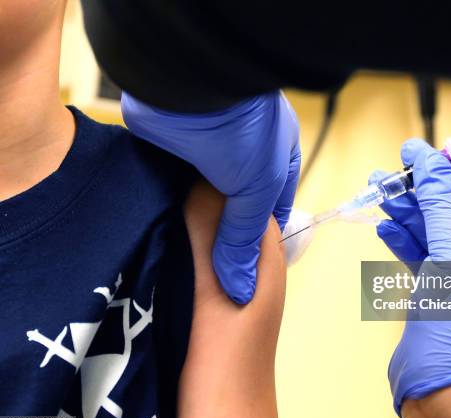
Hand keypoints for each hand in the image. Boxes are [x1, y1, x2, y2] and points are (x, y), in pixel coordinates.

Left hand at [122, 91, 299, 303]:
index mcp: (277, 156)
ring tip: (185, 262)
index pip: (274, 207)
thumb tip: (240, 290)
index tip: (248, 269)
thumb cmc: (244, 132)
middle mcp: (243, 153)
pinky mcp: (172, 149)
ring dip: (194, 222)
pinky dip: (169, 207)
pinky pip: (172, 186)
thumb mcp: (257, 189)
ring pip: (202, 197)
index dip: (264, 239)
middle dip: (224, 233)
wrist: (188, 83)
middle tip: (212, 273)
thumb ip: (245, 239)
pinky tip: (164, 234)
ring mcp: (206, 150)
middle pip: (235, 205)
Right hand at [373, 99, 450, 414]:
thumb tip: (425, 156)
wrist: (449, 388)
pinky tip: (386, 224)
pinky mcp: (449, 294)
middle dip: (435, 183)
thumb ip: (441, 196)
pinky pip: (429, 256)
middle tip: (406, 158)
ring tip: (381, 186)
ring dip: (412, 209)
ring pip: (443, 230)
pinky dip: (407, 239)